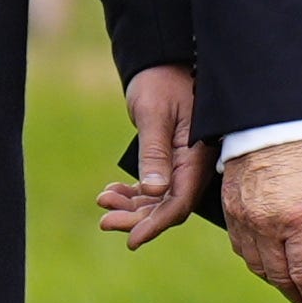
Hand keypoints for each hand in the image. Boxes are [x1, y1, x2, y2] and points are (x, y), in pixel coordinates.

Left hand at [99, 66, 206, 248]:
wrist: (161, 63)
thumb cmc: (161, 83)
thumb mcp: (155, 117)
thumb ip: (156, 153)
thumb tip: (153, 191)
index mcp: (198, 156)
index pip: (179, 203)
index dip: (156, 224)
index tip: (132, 239)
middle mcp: (194, 165)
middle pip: (168, 206)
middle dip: (137, 218)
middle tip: (105, 221)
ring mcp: (183, 163)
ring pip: (159, 199)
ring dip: (132, 206)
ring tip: (104, 201)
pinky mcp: (171, 159)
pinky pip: (154, 186)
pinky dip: (133, 192)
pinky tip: (112, 192)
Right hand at [220, 136, 301, 302]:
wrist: (272, 113)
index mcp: (300, 220)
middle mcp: (268, 225)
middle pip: (279, 276)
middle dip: (296, 294)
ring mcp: (245, 217)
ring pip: (256, 265)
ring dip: (274, 279)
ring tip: (290, 283)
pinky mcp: (230, 207)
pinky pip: (239, 245)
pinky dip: (254, 259)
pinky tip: (267, 258)